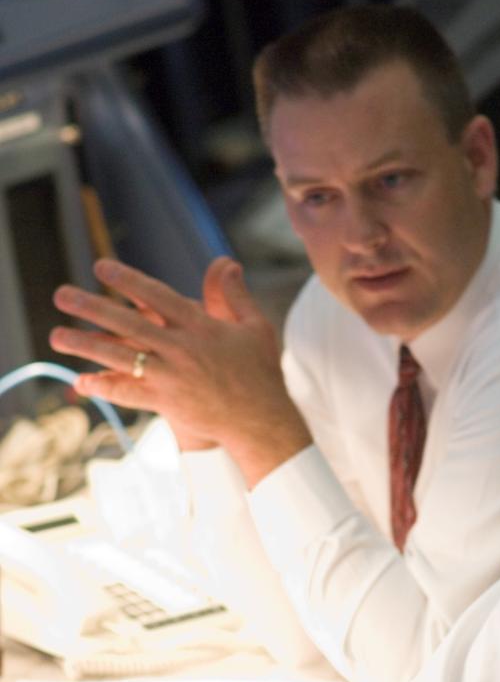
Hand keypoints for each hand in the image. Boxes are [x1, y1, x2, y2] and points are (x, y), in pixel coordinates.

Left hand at [51, 257, 311, 485]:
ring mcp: (172, 376)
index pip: (157, 296)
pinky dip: (105, 386)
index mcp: (201, 326)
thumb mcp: (254, 326)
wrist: (261, 420)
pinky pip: (128, 393)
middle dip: (93, 307)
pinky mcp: (167, 402)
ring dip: (86, 345)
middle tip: (62, 295)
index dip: (128, 279)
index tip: (101, 266)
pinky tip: (81, 381)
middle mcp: (182, 348)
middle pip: (129, 323)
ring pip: (121, 356)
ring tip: (57, 336)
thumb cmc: (260, 371)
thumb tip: (225, 261)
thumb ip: (233, 294)